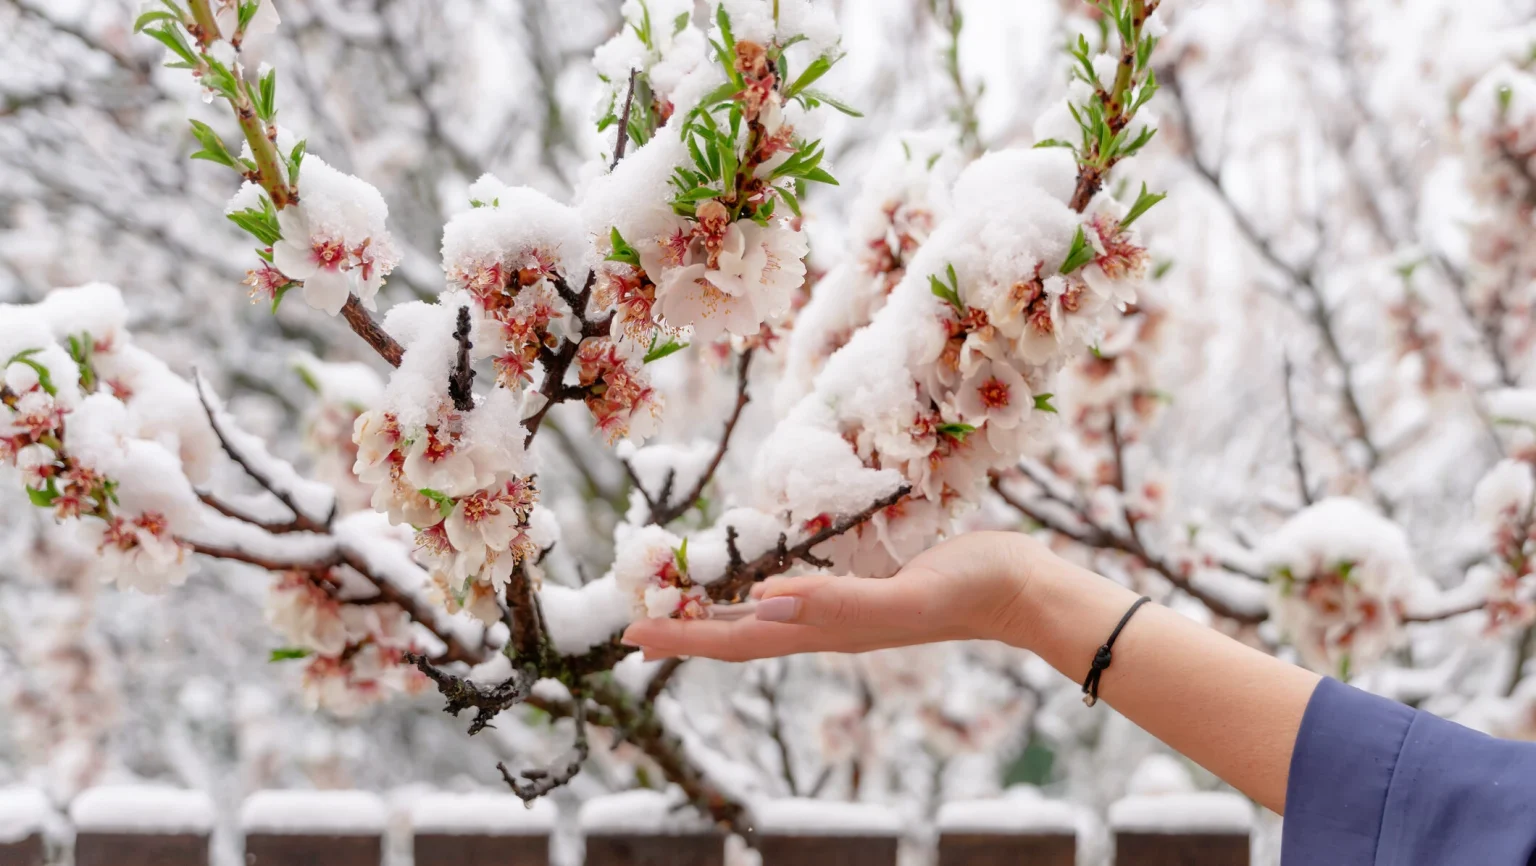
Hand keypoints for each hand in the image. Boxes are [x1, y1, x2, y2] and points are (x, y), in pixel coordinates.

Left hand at [620, 530, 1051, 660]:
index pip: (740, 641)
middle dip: (688, 630)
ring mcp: (847, 609)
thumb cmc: (968, 587)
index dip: (686, 638)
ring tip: (682, 602)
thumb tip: (760, 602)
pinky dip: (762, 590)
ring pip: (766, 618)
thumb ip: (835, 602)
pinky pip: (798, 594)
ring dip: (719, 614)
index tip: (633, 633)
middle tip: (636, 620)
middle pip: (742, 635)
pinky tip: (756, 580)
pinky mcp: (864, 587)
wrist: (1019, 588)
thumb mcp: (903, 594)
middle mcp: (828, 626)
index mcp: (829, 631)